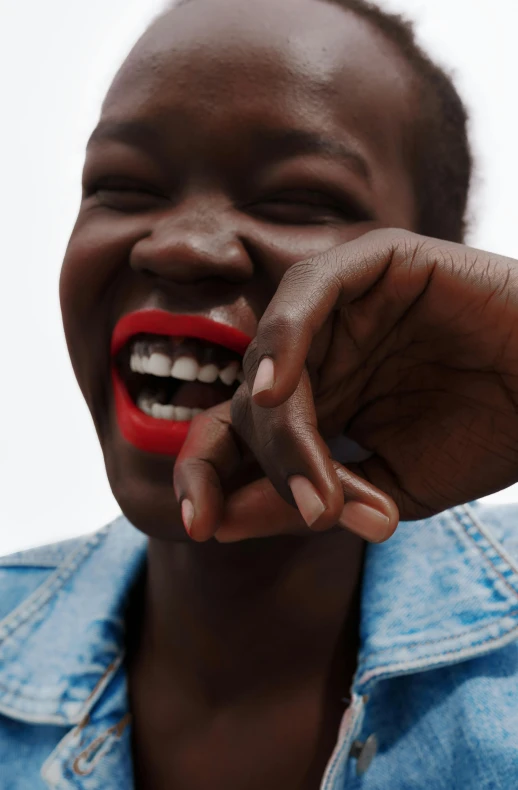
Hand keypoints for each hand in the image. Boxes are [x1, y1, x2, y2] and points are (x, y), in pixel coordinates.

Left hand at [174, 228, 517, 541]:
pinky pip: (309, 290)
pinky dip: (286, 337)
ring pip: (272, 353)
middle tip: (303, 512)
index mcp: (321, 400)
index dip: (209, 475)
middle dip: (253, 460)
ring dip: (281, 422)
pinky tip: (273, 389)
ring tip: (307, 477)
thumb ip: (304, 503)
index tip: (201, 526)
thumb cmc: (487, 439)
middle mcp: (323, 350)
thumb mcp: (384, 493)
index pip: (240, 433)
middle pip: (246, 398)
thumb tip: (216, 526)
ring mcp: (345, 304)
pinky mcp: (377, 261)